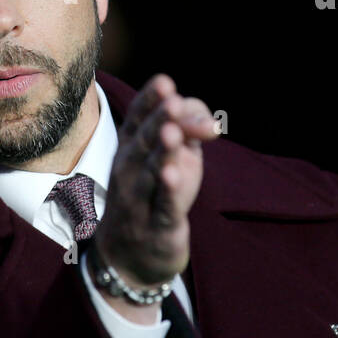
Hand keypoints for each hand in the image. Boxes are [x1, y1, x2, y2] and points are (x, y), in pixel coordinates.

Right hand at [95, 73, 217, 287]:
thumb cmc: (157, 194)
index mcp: (131, 148)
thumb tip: (210, 121)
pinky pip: (161, 205)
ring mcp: (138, 199)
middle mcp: (128, 170)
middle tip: (173, 102)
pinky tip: (172, 174)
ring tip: (172, 131)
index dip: (150, 100)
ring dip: (161, 151)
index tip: (165, 82)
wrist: (132, 256)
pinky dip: (166, 190)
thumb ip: (190, 129)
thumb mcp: (176, 157)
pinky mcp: (156, 226)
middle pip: (142, 141)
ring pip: (150, 171)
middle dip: (158, 120)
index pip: (136, 119)